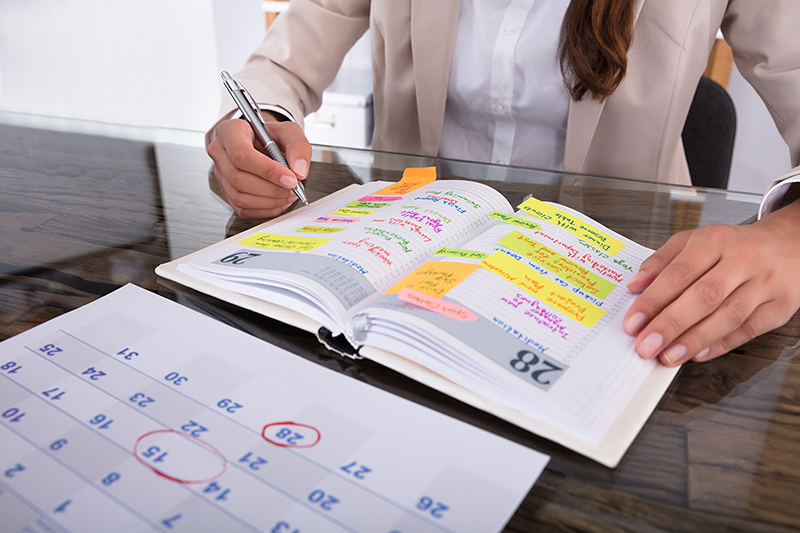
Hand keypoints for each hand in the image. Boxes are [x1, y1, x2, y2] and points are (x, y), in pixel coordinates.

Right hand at [206, 113, 311, 218]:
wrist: (264, 144)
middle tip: (294, 188)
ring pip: (240, 197)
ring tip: (290, 194)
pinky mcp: (227, 192)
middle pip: (239, 179)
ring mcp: (221, 175)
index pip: (242, 155)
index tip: (291, 179)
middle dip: (272, 189)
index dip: (268, 170)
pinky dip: (266, 209)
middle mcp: (220, 153)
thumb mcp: (289, 131)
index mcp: (230, 132)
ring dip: (270, 201)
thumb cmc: (271, 136)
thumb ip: (297, 146)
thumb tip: (299, 170)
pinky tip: (280, 201)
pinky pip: (243, 209)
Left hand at [623, 199, 799, 366]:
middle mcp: (742, 260)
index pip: (679, 273)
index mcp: (715, 241)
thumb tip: (635, 285)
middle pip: (704, 296)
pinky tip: (698, 353)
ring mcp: (765, 284)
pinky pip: (749, 329)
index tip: (632, 322)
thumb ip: (662, 261)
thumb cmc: (734, 246)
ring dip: (694, 339)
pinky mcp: (780, 306)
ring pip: (728, 315)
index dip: (653, 300)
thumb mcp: (695, 241)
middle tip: (646, 345)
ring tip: (668, 355)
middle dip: (670, 324)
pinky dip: (721, 344)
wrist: (789, 245)